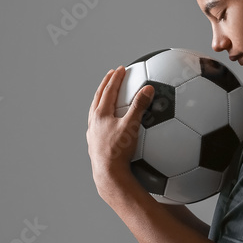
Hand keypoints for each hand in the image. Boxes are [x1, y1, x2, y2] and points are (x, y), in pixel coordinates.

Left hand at [86, 65, 154, 194]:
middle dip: (105, 85)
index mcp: (100, 115)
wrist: (109, 174)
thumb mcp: (132, 126)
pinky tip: (109, 124)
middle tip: (111, 75)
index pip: (108, 91)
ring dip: (101, 101)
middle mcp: (94, 123)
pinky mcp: (95, 146)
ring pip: (94, 112)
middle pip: (98, 99)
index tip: (121, 69)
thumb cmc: (120, 151)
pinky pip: (98, 126)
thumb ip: (140, 106)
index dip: (115, 79)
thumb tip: (149, 88)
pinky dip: (103, 118)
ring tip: (106, 96)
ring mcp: (93, 135)